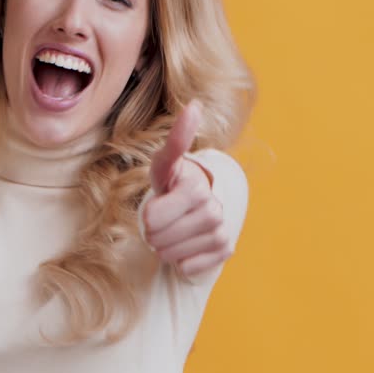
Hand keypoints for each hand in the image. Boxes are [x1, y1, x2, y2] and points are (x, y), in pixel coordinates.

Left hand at [143, 101, 232, 276]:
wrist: (195, 206)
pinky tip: (186, 246)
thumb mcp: (165, 164)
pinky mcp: (225, 249)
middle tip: (161, 221)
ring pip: (172, 254)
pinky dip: (181, 262)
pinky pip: (188, 267)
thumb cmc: (173, 184)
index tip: (154, 207)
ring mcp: (221, 229)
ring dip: (165, 247)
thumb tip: (195, 105)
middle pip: (159, 238)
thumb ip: (176, 140)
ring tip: (171, 233)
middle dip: (152, 233)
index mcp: (195, 186)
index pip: (153, 217)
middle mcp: (212, 207)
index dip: (148, 216)